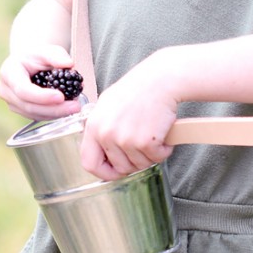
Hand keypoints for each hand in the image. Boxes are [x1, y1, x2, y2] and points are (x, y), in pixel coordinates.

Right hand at [0, 44, 82, 121]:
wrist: (29, 63)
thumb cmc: (36, 56)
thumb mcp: (46, 50)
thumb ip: (57, 55)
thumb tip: (69, 64)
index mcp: (9, 72)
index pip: (23, 89)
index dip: (41, 96)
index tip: (61, 97)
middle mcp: (6, 90)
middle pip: (29, 106)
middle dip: (53, 108)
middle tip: (75, 106)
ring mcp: (12, 102)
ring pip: (33, 114)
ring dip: (55, 113)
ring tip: (74, 107)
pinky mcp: (20, 110)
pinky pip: (37, 116)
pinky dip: (53, 114)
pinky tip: (66, 109)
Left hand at [80, 51, 177, 180]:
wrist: (160, 80)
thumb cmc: (138, 89)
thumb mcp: (108, 105)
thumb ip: (101, 128)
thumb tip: (101, 152)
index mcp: (94, 126)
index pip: (89, 162)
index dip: (104, 172)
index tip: (115, 170)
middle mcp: (106, 134)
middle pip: (120, 168)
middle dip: (135, 162)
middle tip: (143, 146)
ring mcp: (125, 139)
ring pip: (140, 165)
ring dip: (150, 154)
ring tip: (153, 133)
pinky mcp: (145, 142)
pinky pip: (157, 158)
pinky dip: (164, 149)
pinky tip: (163, 133)